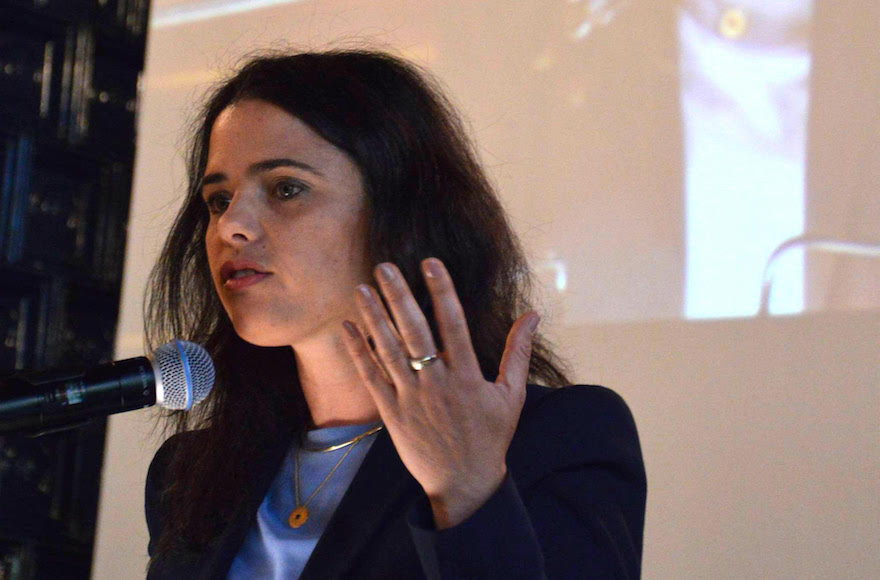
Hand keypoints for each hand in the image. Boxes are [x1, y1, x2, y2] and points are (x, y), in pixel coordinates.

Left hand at [341, 257, 538, 528]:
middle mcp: (436, 383)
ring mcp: (411, 398)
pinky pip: (372, 377)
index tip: (430, 263)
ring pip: (388, 351)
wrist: (464, 483)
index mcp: (467, 376)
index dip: (442, 291)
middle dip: (399, 296)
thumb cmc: (490, 437)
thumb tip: (533, 315)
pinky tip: (348, 327)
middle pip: (415, 331)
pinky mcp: (392, 413)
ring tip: (361, 288)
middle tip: (384, 266)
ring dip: (374, 317)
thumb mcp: (512, 395)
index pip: (453, 324)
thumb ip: (518, 351)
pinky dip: (359, 351)